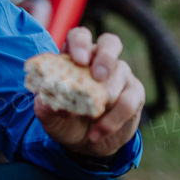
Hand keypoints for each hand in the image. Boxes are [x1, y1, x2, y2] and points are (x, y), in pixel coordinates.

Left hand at [34, 26, 145, 158]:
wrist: (84, 142)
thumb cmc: (64, 119)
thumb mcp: (48, 114)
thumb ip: (45, 105)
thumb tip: (45, 98)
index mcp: (75, 57)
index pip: (80, 36)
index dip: (80, 42)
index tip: (78, 59)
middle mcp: (99, 60)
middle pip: (110, 43)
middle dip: (105, 57)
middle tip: (98, 77)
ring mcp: (120, 74)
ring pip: (122, 74)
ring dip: (107, 98)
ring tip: (91, 118)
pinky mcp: (134, 93)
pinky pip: (129, 101)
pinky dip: (113, 120)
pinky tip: (97, 133)